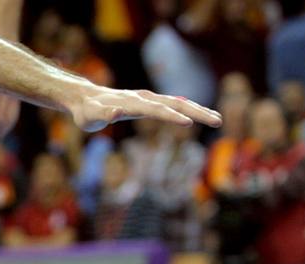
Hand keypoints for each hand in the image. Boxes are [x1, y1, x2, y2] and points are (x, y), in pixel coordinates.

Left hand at [67, 87, 220, 133]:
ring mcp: (149, 99)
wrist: (86, 99)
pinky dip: (188, 109)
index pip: (155, 110)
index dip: (171, 117)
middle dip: (197, 112)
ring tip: (217, 119)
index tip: (187, 124)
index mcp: (132, 103)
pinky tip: (201, 115)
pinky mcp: (150, 103)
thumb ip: (102, 115)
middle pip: (175, 103)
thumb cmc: (86, 112)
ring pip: (178, 102)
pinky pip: (173, 104)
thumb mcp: (89, 117)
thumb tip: (115, 112)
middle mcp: (144, 98)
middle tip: (218, 121)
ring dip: (198, 110)